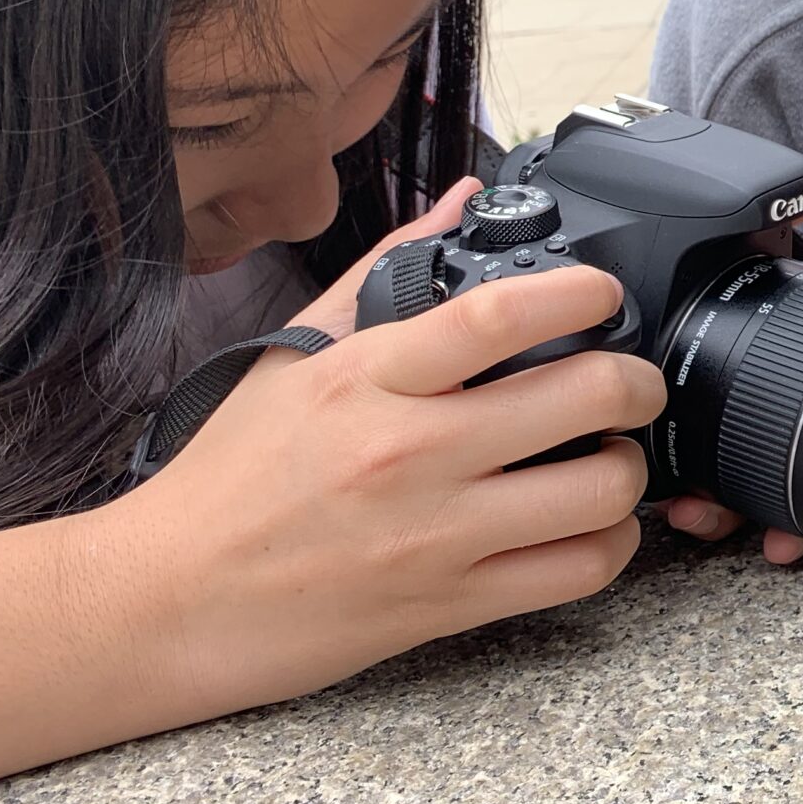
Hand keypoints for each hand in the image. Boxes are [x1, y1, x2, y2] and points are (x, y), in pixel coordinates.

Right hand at [113, 178, 667, 720]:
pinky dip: (609, 543)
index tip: (603, 292)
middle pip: (584, 396)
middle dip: (637, 381)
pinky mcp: (450, 604)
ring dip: (629, 467)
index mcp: (370, 377)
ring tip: (610, 454)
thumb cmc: (230, 476)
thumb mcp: (292, 356)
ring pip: (599, 490)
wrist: (165, 601)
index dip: (581, 292)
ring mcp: (436, 533)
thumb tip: (464, 200)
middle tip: (632, 380)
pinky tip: (592, 524)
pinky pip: (577, 570)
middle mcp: (410, 451)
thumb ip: (385, 272)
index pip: (500, 314)